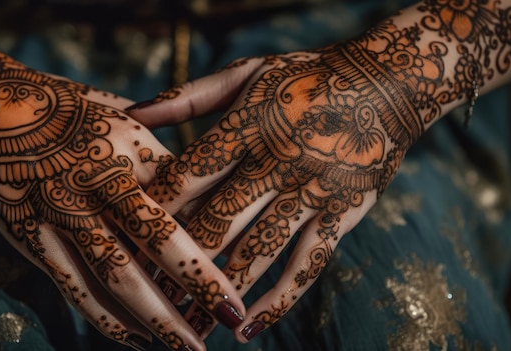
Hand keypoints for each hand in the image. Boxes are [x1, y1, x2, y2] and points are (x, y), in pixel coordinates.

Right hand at [0, 9, 247, 350]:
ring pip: (118, 275)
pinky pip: (74, 287)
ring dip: (157, 317)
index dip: (214, 232)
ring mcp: (63, 211)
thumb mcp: (121, 115)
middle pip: (159, 240)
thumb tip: (198, 188)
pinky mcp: (31, 236)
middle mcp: (99, 180)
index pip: (185, 197)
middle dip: (199, 283)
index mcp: (130, 145)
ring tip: (189, 348)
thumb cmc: (67, 108)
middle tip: (232, 316)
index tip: (243, 259)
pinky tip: (135, 339)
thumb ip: (157, 154)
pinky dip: (106, 318)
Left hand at [129, 21, 444, 341]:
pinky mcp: (343, 214)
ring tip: (185, 323)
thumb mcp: (247, 72)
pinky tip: (248, 329)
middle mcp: (277, 163)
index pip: (189, 177)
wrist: (384, 83)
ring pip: (256, 252)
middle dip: (176, 261)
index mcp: (248, 126)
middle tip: (145, 292)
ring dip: (218, 291)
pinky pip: (307, 265)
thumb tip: (132, 112)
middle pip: (216, 223)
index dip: (155, 212)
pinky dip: (278, 301)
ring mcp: (312, 192)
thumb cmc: (306, 77)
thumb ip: (188, 96)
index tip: (126, 240)